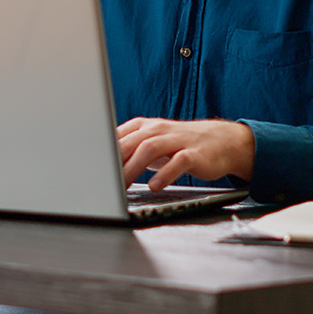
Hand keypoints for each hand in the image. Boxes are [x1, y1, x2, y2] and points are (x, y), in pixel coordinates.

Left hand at [116, 118, 254, 189]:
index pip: (117, 136)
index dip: (103, 152)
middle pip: (130, 143)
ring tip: (122, 185)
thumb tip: (103, 165)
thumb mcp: (152, 143)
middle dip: (114, 162)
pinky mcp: (193, 153)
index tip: (91, 168)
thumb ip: (129, 150)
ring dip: (133, 168)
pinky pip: (177, 162)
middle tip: (103, 181)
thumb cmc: (180, 144)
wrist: (221, 141)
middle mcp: (158, 130)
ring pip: (149, 149)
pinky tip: (154, 186)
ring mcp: (176, 140)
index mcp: (143, 127)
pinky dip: (164, 174)